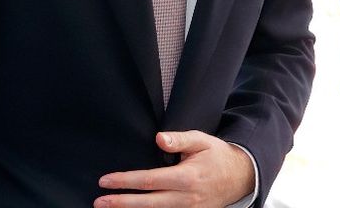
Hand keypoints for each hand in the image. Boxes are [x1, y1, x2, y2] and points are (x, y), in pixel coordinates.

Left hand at [93, 131, 253, 206]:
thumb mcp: (201, 140)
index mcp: (187, 177)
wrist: (241, 177)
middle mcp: (186, 198)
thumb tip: (159, 139)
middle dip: (121, 203)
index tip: (106, 181)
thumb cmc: (217, 155)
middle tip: (99, 202)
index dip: (126, 181)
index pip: (150, 180)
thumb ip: (180, 139)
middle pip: (148, 203)